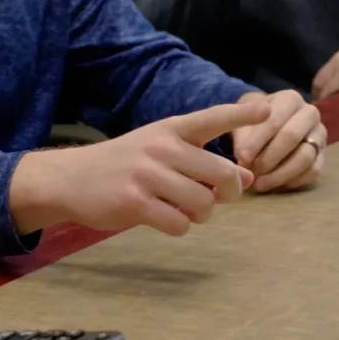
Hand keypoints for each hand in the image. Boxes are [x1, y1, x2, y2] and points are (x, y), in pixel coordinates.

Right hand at [8, 102, 263, 236]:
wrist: (71, 178)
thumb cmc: (125, 164)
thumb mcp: (162, 152)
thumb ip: (202, 161)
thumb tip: (247, 177)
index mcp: (170, 129)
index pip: (211, 119)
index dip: (241, 116)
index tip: (267, 112)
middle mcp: (161, 147)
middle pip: (221, 174)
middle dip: (229, 192)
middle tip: (219, 198)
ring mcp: (147, 175)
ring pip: (202, 203)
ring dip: (202, 214)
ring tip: (187, 210)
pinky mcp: (134, 202)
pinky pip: (178, 224)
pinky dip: (179, 227)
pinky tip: (165, 219)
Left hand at [230, 89, 326, 192]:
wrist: (266, 124)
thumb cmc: (254, 121)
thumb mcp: (242, 121)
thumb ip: (241, 136)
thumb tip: (244, 160)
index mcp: (290, 99)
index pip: (275, 119)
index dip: (257, 140)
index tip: (242, 158)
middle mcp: (310, 113)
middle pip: (292, 136)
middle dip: (269, 157)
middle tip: (251, 172)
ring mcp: (319, 135)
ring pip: (305, 157)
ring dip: (280, 173)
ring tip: (260, 184)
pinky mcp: (323, 155)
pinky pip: (313, 171)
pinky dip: (293, 181)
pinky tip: (275, 185)